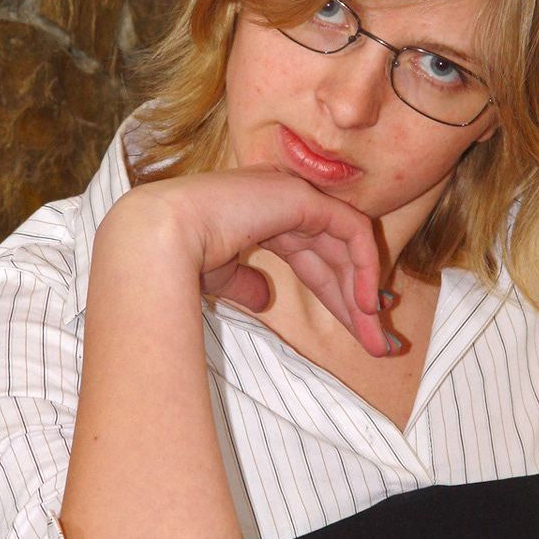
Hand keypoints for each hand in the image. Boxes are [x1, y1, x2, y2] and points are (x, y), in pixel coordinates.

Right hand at [122, 167, 388, 357]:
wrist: (159, 239)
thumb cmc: (178, 260)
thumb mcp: (220, 277)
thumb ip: (246, 283)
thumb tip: (265, 299)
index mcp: (261, 217)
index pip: (312, 256)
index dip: (338, 293)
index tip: (359, 326)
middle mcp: (282, 201)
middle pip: (334, 257)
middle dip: (357, 302)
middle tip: (380, 345)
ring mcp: (294, 193)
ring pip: (348, 247)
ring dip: (363, 296)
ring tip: (377, 339)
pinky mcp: (304, 196)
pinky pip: (352, 231)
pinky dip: (364, 267)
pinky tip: (366, 304)